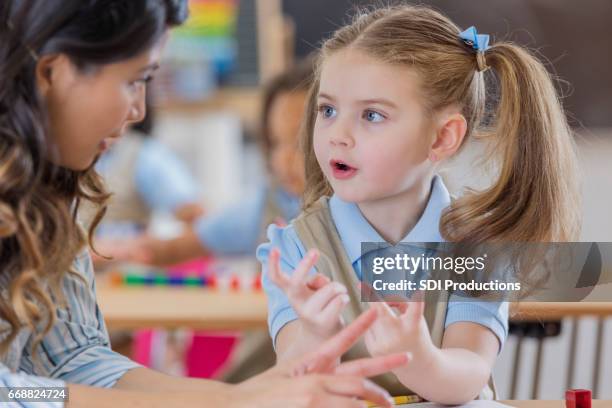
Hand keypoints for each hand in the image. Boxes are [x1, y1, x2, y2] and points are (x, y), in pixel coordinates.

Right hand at [235, 308, 411, 407]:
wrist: (239, 404)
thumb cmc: (263, 391)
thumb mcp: (289, 375)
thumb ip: (311, 374)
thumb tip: (329, 379)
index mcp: (311, 363)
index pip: (340, 339)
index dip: (359, 325)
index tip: (374, 312)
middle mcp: (317, 377)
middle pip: (360, 374)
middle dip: (386, 364)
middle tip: (407, 356)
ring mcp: (316, 395)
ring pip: (356, 397)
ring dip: (373, 401)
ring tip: (389, 403)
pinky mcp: (313, 407)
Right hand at [268, 248, 348, 340]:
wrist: (323, 339)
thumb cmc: (320, 307)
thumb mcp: (314, 292)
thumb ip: (316, 282)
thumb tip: (322, 281)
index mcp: (292, 292)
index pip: (276, 277)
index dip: (273, 263)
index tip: (274, 249)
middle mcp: (296, 302)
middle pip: (296, 281)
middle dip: (305, 264)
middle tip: (315, 251)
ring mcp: (308, 313)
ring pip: (329, 288)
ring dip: (339, 287)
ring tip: (341, 292)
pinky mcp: (322, 322)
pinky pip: (339, 300)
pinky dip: (344, 297)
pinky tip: (344, 301)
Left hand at [364, 294, 435, 370]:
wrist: (417, 365)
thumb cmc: (415, 333)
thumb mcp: (415, 318)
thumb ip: (400, 303)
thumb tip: (379, 295)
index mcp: (413, 326)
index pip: (415, 310)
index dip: (418, 299)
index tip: (419, 289)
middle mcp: (398, 336)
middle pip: (382, 312)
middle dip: (370, 297)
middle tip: (360, 283)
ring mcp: (384, 345)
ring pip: (372, 317)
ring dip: (376, 313)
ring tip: (389, 322)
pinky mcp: (374, 350)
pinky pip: (369, 328)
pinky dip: (374, 326)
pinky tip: (384, 335)